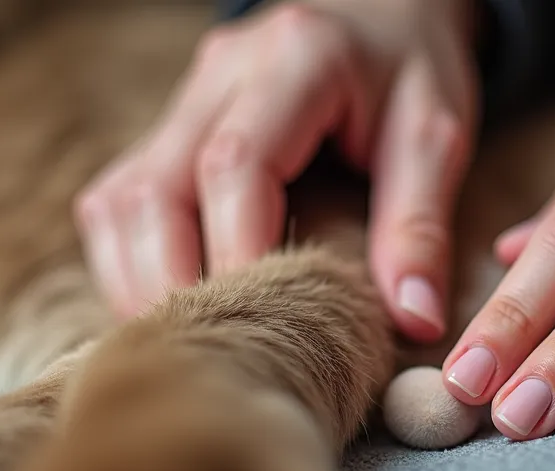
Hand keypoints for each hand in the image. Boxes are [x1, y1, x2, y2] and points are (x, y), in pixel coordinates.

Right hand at [75, 0, 478, 340]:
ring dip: (139, 278)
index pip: (236, 161)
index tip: (264, 317)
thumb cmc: (409, 70)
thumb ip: (420, 225)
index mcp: (296, 59)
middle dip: (172, 279)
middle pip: (156, 186)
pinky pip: (119, 201)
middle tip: (211, 352)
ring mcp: (182, 99)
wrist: (377, 10)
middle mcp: (220, 72)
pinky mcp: (166, 130)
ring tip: (185, 345)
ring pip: (121, 198)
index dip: (237, 249)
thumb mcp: (435, 134)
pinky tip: (167, 307)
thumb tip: (417, 322)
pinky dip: (129, 261)